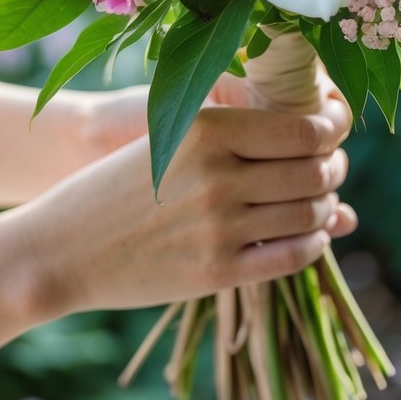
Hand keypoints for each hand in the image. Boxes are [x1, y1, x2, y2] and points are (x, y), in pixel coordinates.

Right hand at [20, 103, 352, 317]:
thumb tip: (323, 142)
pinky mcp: (218, 272)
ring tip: (316, 202)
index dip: (333, 132)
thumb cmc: (124, 182)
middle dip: (333, 169)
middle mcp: (219, 173)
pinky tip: (307, 236)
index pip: (305, 129)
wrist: (67, 246)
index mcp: (209, 128)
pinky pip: (294, 256)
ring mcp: (220, 226)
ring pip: (312, 214)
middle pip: (315, 170)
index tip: (333, 134)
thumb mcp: (174, 137)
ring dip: (326, 208)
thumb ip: (243, 135)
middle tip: (328, 168)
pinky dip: (314, 245)